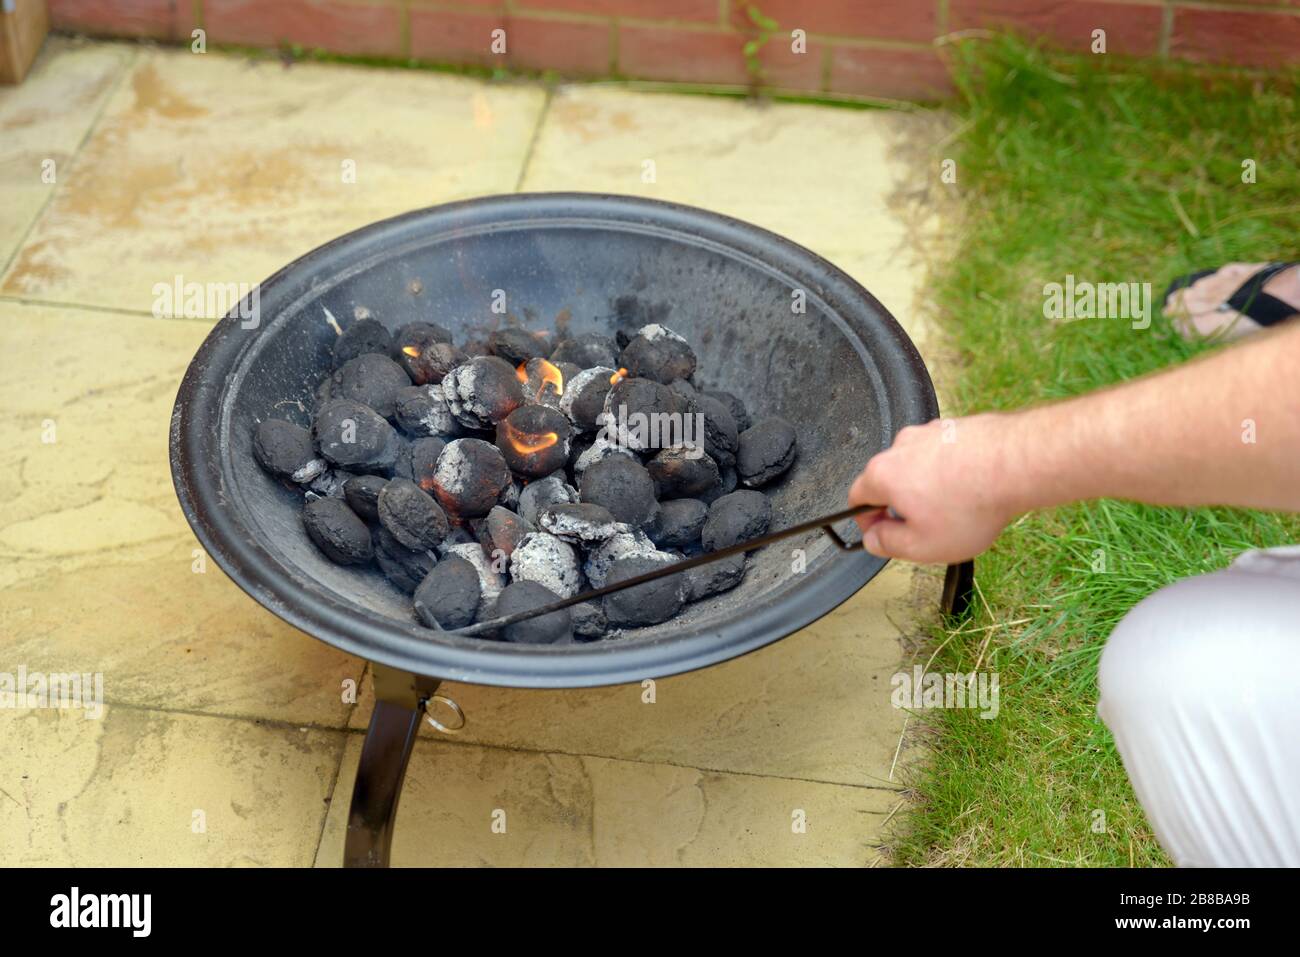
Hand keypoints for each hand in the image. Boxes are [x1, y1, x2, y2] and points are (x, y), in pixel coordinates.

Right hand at [848, 413, 1022, 563]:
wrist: (1017, 464)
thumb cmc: (972, 503)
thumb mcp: (922, 545)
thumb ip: (889, 545)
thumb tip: (875, 540)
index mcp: (883, 473)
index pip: (856, 497)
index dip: (866, 522)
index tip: (882, 534)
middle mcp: (902, 446)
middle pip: (888, 479)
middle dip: (901, 504)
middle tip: (925, 528)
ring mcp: (931, 432)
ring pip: (918, 466)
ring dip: (928, 487)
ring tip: (957, 508)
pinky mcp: (957, 427)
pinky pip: (945, 455)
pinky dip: (952, 472)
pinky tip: (973, 489)